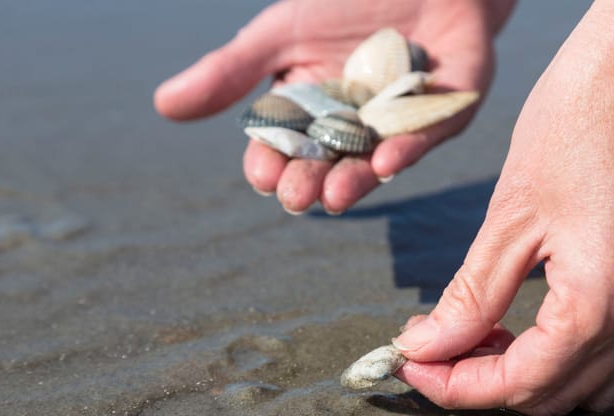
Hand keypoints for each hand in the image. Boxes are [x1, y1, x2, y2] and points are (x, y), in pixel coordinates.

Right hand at [154, 0, 513, 213]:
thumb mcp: (280, 33)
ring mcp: (403, 122)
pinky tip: (387, 160)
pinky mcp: (448, 108)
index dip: (273, 165)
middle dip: (312, 181)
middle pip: (329, 165)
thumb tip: (164, 106)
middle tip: (297, 197)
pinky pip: (429, 132)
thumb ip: (230, 71)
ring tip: (336, 195)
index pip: (286, 149)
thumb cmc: (343, 1)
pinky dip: (409, 146)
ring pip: (376, 159)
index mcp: (314, 113)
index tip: (263, 176)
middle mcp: (357, 127)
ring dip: (357, 179)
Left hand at [392, 2, 613, 415]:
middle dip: (487, 379)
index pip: (519, 383)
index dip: (454, 386)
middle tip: (440, 344)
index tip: (409, 366)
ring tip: (491, 334)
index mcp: (601, 302)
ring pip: (602, 386)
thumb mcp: (509, 216)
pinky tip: (576, 339)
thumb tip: (427, 348)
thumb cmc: (577, 121)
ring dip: (539, 373)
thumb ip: (470, 297)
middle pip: (556, 394)